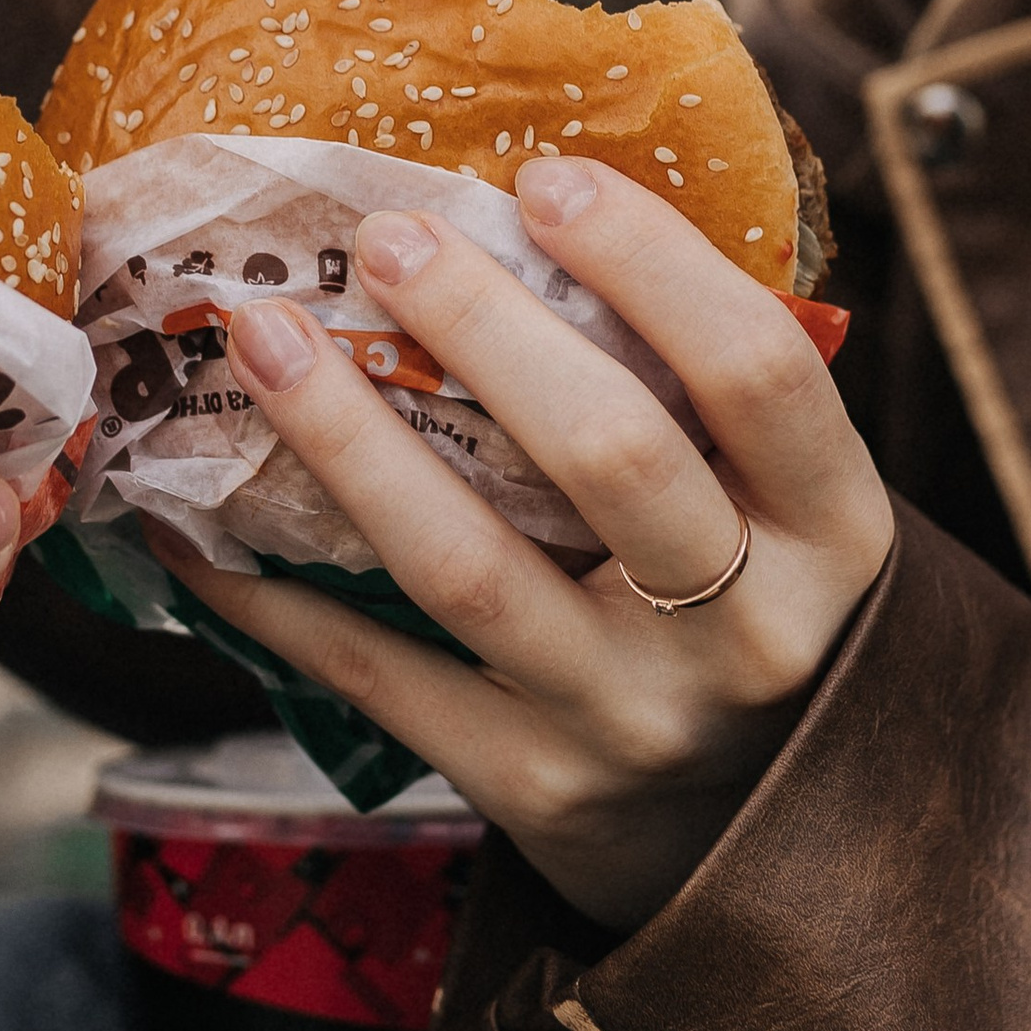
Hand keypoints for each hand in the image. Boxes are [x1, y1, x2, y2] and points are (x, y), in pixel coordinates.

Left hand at [154, 156, 893, 932]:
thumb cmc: (752, 617)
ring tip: (263, 336)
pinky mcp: (530, 787)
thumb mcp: (790, 519)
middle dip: (482, 327)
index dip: (653, 264)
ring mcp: (630, 719)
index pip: (758, 373)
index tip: (547, 179)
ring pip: (467, 564)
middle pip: (609, 453)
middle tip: (385, 237)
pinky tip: (196, 524)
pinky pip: (378, 673)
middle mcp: (745, 632)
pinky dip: (274, 596)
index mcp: (835, 534)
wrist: (762, 852)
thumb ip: (705, 400)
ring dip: (349, 438)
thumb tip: (539, 204)